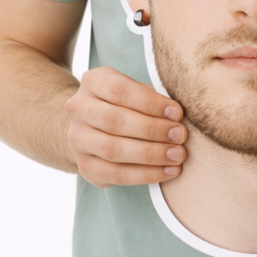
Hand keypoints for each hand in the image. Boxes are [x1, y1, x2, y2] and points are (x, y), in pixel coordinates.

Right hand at [64, 67, 187, 187]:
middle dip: (152, 129)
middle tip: (180, 135)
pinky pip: (115, 174)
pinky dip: (145, 175)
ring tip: (177, 155)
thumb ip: (153, 97)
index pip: (120, 91)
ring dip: (150, 154)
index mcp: (93, 82)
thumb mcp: (136, 89)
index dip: (150, 103)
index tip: (177, 113)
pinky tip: (167, 171)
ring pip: (113, 150)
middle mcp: (78, 109)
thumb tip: (178, 116)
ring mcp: (77, 139)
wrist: (94, 123)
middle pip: (115, 121)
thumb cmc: (127, 102)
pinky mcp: (85, 166)